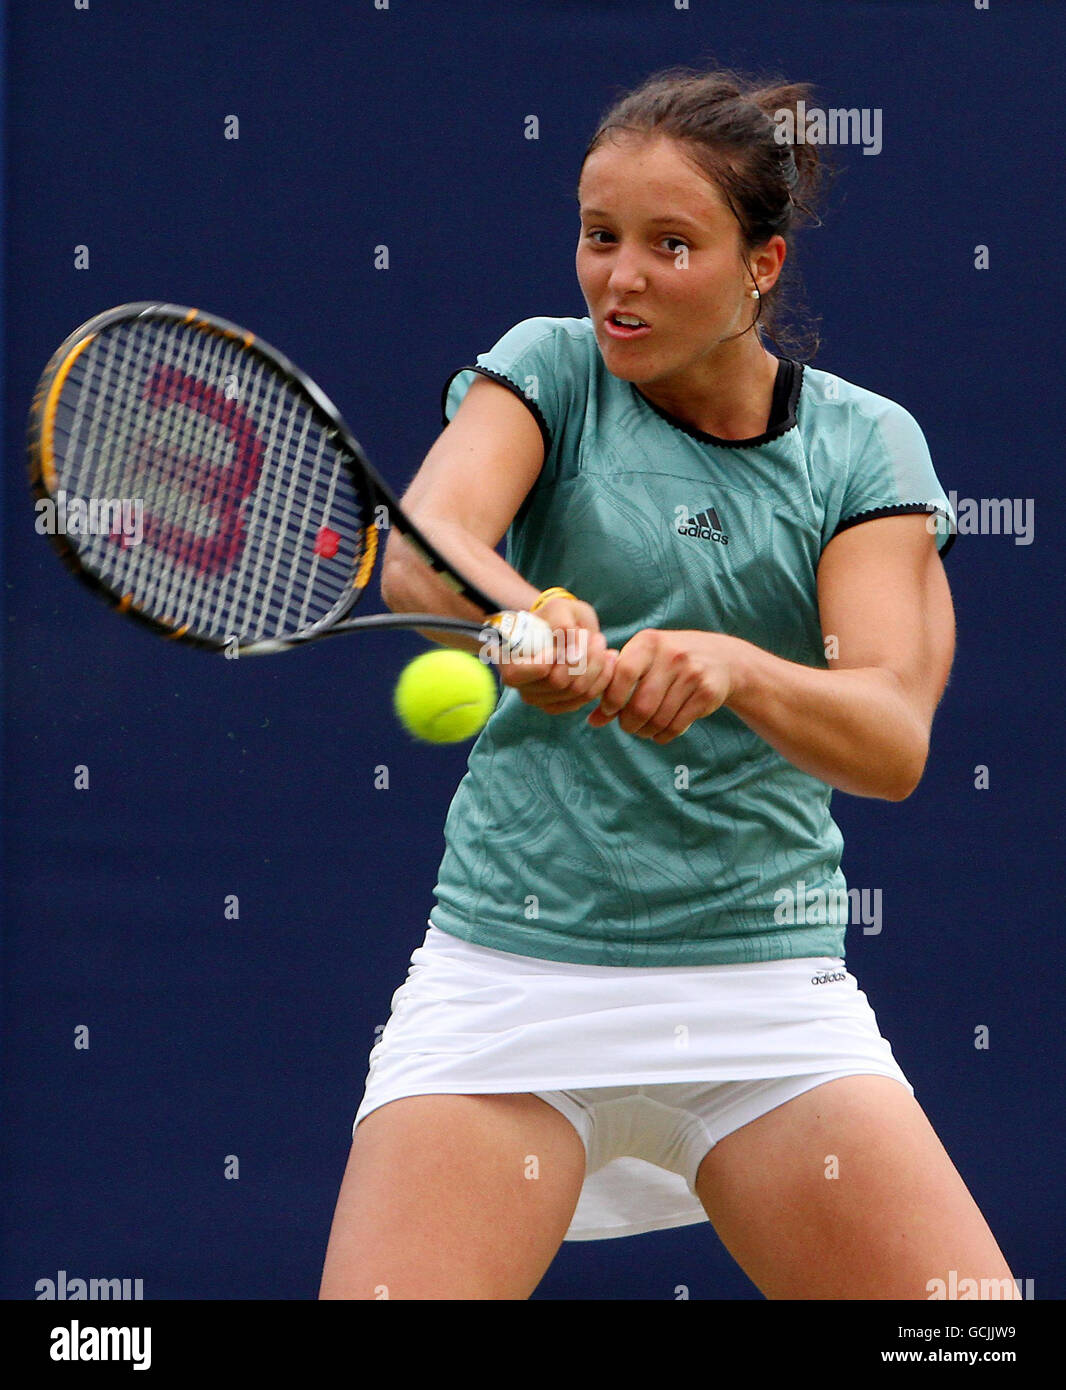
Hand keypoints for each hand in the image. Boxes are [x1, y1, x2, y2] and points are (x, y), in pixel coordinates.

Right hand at [498, 596, 617, 714]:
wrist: (561, 628)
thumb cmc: (556, 617)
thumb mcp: (559, 609)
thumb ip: (564, 626)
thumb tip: (574, 655)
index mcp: (508, 660)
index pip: (531, 671)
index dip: (554, 657)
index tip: (571, 634)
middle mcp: (520, 685)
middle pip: (559, 682)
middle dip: (586, 657)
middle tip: (597, 637)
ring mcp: (539, 699)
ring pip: (576, 691)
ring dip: (597, 666)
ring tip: (601, 644)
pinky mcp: (559, 705)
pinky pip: (586, 698)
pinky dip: (602, 678)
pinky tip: (607, 659)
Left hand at [587, 629, 736, 741]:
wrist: (721, 658)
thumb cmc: (668, 662)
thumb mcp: (643, 662)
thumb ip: (616, 686)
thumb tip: (593, 721)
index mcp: (649, 642)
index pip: (623, 673)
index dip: (612, 698)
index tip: (610, 710)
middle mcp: (672, 655)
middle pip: (641, 705)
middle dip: (629, 723)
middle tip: (628, 725)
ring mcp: (692, 673)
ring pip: (659, 719)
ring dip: (646, 732)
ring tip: (644, 729)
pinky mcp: (707, 692)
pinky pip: (677, 726)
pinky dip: (663, 736)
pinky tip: (660, 732)